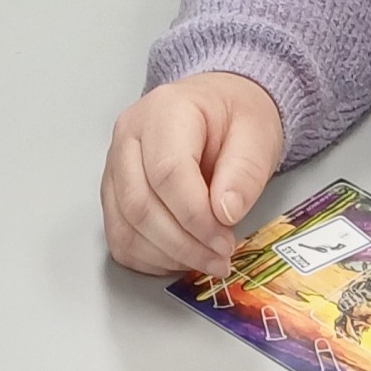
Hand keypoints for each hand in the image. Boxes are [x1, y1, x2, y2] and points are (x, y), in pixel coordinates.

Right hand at [101, 72, 283, 276]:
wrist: (217, 110)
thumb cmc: (234, 118)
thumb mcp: (257, 135)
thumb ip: (245, 172)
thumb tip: (225, 213)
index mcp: (163, 112)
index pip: (167, 174)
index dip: (196, 217)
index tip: (225, 241)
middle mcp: (128, 138)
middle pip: (139, 205)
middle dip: (182, 243)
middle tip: (219, 258)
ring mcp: (114, 168)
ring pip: (125, 227)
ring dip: (167, 256)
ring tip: (206, 260)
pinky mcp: (113, 195)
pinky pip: (120, 239)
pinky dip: (150, 259)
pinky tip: (181, 257)